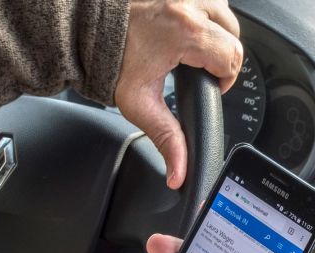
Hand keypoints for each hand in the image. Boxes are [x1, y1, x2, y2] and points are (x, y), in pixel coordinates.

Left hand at [115, 0, 242, 189]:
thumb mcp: (140, 105)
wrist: (82, 27)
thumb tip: (179, 174)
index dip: (224, 78)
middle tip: (196, 68)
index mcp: (187, 33)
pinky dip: (202, 14)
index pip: (232, 59)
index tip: (207, 84)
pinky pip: (207, 0)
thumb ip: (167, 139)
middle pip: (233, 35)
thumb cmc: (107, 59)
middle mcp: (190, 4)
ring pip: (224, 14)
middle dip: (221, 55)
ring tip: (190, 48)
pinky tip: (183, 28)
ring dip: (214, 32)